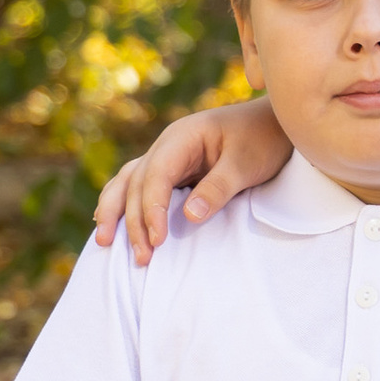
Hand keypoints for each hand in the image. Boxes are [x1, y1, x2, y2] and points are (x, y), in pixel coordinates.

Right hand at [91, 99, 293, 264]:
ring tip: (104, 244)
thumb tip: (189, 216)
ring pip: (129, 184)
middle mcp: (167, 146)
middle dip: (134, 221)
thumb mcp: (247, 164)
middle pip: (137, 184)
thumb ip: (218, 188)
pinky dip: (124, 204)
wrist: (275, 123)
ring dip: (116, 213)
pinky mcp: (174, 169)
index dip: (152, 208)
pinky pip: (141, 186)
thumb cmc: (263, 139)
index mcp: (182, 137)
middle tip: (142, 257)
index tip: (158, 239)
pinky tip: (110, 223)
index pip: (156, 175)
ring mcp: (167, 156)